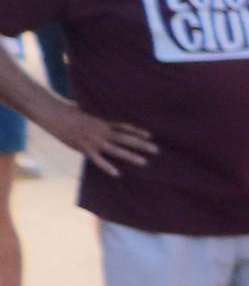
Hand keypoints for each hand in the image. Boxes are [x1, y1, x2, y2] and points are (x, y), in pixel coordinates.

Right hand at [40, 99, 157, 172]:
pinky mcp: (83, 147)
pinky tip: (117, 173)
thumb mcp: (85, 112)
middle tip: (156, 150)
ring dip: (130, 156)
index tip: (150, 135)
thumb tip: (98, 114)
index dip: (137, 131)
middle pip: (125, 138)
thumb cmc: (67, 112)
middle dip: (141, 144)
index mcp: (102, 122)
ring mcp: (94, 140)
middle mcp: (102, 131)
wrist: (54, 113)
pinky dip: (107, 166)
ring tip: (144, 162)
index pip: (124, 126)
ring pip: (116, 149)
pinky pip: (97, 159)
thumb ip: (94, 117)